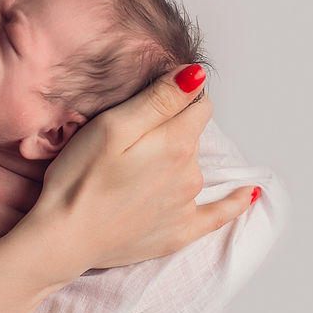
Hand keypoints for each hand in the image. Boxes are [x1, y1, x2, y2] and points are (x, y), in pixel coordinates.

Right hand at [16, 64, 257, 278]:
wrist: (65, 237)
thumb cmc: (80, 176)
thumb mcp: (113, 125)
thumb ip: (159, 98)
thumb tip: (197, 74)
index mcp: (176, 142)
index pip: (196, 102)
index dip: (176, 94)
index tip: (152, 99)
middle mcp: (190, 173)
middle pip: (191, 133)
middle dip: (171, 126)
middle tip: (132, 135)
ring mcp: (187, 205)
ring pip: (192, 165)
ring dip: (176, 158)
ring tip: (138, 165)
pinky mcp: (179, 232)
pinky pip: (218, 214)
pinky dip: (234, 202)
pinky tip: (248, 194)